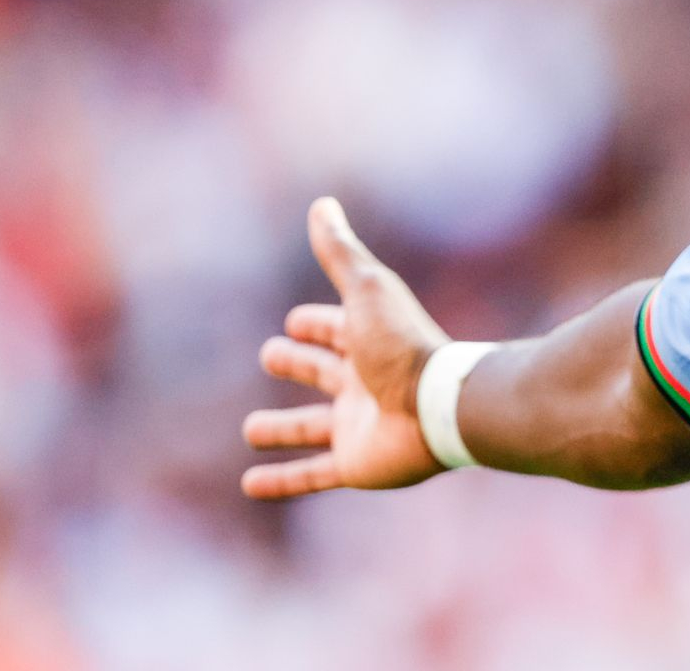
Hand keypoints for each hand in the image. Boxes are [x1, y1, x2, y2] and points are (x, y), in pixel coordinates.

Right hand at [240, 197, 453, 498]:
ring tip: (250, 428)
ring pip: (312, 427)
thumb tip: (322, 204)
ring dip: (282, 428)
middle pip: (323, 371)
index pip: (334, 328)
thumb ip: (340, 251)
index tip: (295, 320)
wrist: (440, 406)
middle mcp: (363, 382)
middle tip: (270, 356)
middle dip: (298, 363)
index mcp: (366, 340)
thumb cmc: (402, 343)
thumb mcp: (365, 289)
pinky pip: (311, 476)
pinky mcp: (355, 464)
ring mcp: (359, 425)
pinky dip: (282, 481)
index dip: (315, 323)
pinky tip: (249, 485)